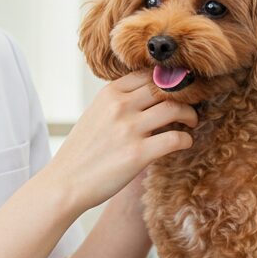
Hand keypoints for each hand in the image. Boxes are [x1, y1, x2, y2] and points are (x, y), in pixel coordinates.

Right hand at [44, 70, 196, 213]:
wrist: (65, 183)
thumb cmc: (81, 152)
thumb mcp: (95, 114)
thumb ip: (119, 102)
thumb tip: (149, 96)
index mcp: (109, 94)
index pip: (148, 74)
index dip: (167, 80)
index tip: (176, 91)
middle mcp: (119, 106)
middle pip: (165, 88)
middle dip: (183, 95)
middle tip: (190, 105)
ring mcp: (129, 129)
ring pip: (175, 109)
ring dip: (190, 115)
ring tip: (191, 122)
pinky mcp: (138, 154)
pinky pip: (176, 138)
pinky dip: (186, 140)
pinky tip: (184, 143)